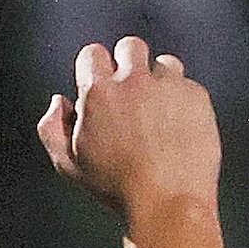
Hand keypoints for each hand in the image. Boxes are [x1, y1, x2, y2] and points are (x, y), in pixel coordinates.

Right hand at [39, 38, 219, 227]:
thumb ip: (52, 128)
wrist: (167, 201)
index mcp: (98, 93)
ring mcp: (168, 86)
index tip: (101, 82)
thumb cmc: (117, 188)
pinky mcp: (196, 96)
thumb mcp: (69, 164)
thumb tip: (58, 103)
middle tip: (131, 91)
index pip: (92, 53)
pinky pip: (188, 85)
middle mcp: (134, 81)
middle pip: (130, 46)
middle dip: (128, 62)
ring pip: (164, 63)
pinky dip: (182, 100)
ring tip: (157, 110)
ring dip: (158, 80)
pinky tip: (177, 126)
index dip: (95, 67)